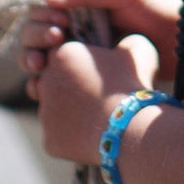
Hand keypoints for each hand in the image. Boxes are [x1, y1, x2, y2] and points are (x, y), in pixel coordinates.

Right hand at [20, 0, 183, 82]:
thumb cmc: (159, 10)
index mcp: (80, 6)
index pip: (43, 9)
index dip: (42, 15)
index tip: (59, 22)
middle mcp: (75, 32)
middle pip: (34, 36)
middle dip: (34, 38)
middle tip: (54, 41)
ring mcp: (80, 59)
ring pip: (40, 63)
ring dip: (32, 62)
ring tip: (42, 65)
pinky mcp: (86, 84)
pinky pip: (54, 87)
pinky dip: (42, 87)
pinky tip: (44, 89)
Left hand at [30, 35, 161, 163]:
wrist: (129, 128)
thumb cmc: (132, 85)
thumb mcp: (139, 51)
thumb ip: (126, 43)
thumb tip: (125, 47)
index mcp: (62, 54)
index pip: (65, 54)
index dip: (82, 63)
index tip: (99, 72)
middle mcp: (45, 82)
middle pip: (55, 82)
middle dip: (72, 88)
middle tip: (98, 95)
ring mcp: (45, 114)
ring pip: (55, 111)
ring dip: (72, 113)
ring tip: (99, 118)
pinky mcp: (50, 141)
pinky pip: (60, 137)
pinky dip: (74, 137)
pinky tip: (95, 136)